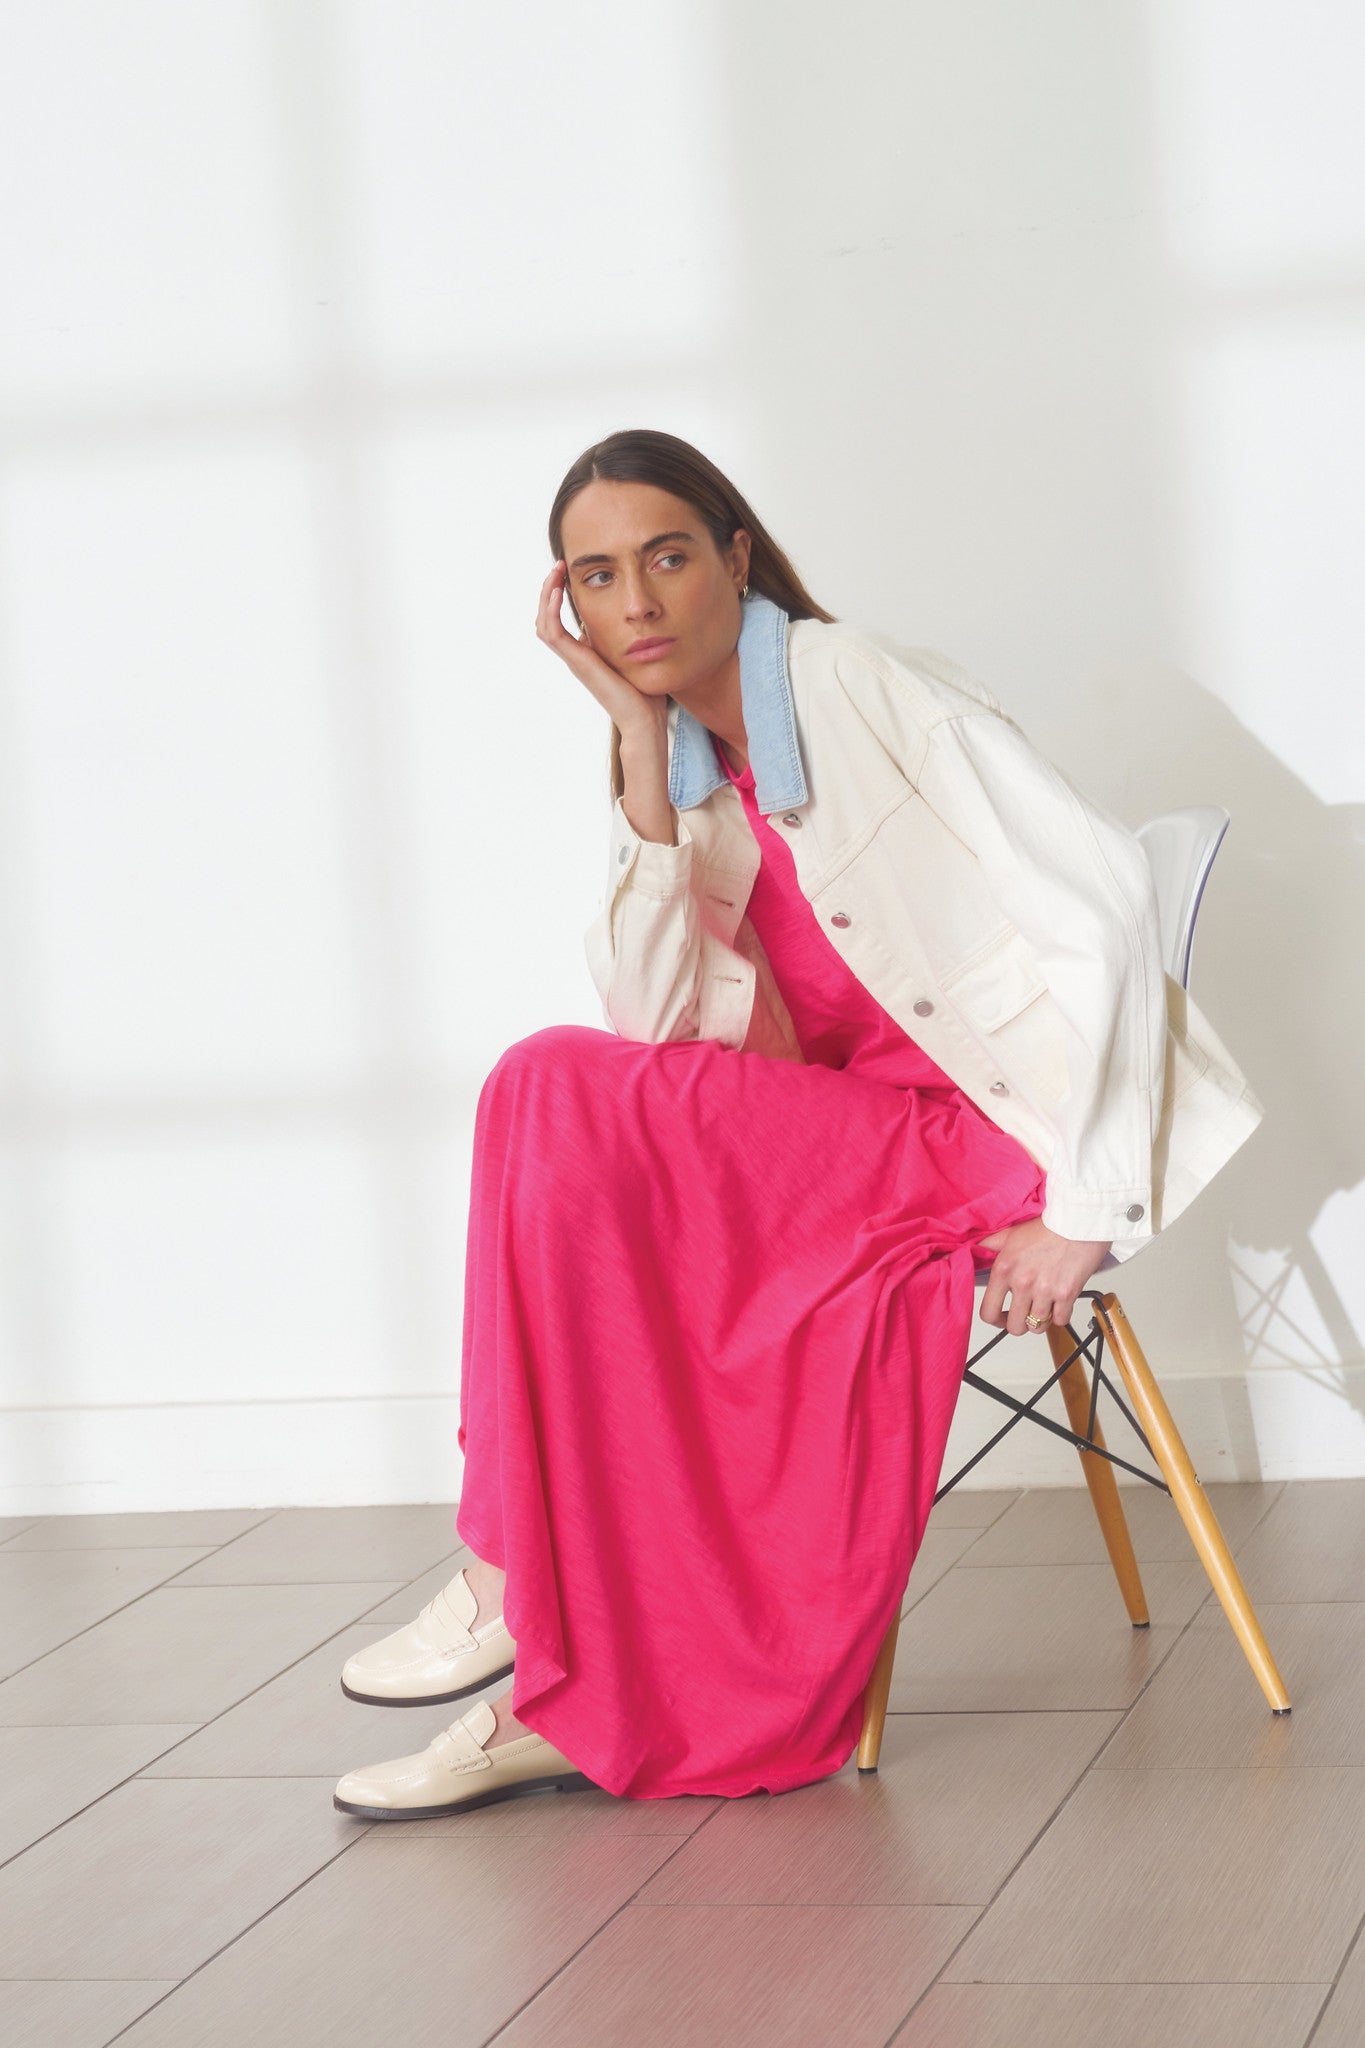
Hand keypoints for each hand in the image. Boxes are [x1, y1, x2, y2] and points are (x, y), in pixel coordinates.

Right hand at [535, 560, 668, 746]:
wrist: (643, 719)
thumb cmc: (644, 693)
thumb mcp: (634, 655)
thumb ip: (627, 638)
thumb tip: (634, 619)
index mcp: (585, 652)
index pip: (561, 620)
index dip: (560, 595)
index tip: (570, 571)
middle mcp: (575, 655)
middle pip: (546, 618)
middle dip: (550, 589)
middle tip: (559, 565)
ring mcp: (573, 659)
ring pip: (544, 622)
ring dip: (547, 595)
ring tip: (556, 571)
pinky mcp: (577, 662)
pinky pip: (553, 632)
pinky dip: (551, 610)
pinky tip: (559, 590)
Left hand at [974, 1218, 1112, 1335]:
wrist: (1077, 1221)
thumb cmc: (1046, 1227)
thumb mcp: (1010, 1234)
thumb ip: (988, 1245)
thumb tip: (967, 1250)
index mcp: (1004, 1270)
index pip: (988, 1312)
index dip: (995, 1320)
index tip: (1001, 1317)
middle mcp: (1022, 1283)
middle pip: (1015, 1327)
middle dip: (1019, 1323)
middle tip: (1024, 1314)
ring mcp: (1044, 1291)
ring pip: (1038, 1327)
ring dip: (1040, 1320)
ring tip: (1043, 1306)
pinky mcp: (1066, 1295)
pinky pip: (1060, 1321)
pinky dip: (1060, 1316)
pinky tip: (1059, 1303)